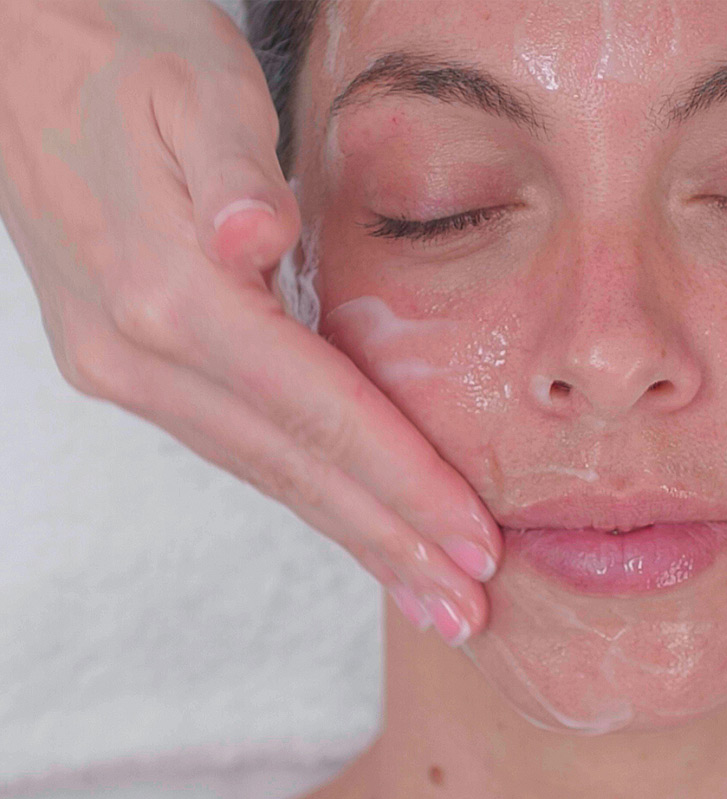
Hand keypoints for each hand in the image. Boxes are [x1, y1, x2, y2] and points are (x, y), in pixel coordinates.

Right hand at [0, 0, 498, 646]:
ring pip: (262, 472)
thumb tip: (255, 236)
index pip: (318, 414)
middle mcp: (138, 351)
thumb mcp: (192, 82)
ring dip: (351, 535)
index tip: (475, 544)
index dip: (404, 485)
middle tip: (469, 610)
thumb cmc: (124, 51)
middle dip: (389, 543)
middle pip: (294, 470)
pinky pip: (236, 443)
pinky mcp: (125, 360)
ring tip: (424, 589)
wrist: (18, 49)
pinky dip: (304, 491)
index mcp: (169, 290)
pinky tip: (348, 518)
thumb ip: (230, 168)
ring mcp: (122, 365)